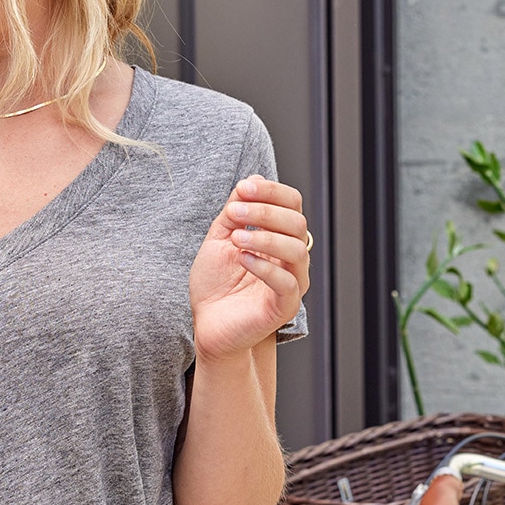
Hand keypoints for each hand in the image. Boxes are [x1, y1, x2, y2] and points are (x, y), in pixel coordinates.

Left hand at [188, 176, 309, 360]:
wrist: (208, 325)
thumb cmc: (215, 284)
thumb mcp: (219, 239)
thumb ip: (235, 213)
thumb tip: (252, 180)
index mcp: (279, 237)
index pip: (292, 204)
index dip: (272, 192)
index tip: (243, 188)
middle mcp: (290, 258)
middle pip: (296, 223)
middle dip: (265, 211)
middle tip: (235, 211)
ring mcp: (291, 282)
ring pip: (296, 250)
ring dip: (265, 237)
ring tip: (236, 238)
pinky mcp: (285, 306)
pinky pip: (287, 282)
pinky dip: (264, 266)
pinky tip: (242, 258)